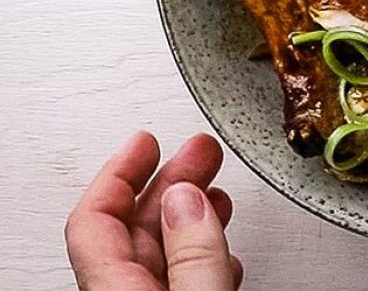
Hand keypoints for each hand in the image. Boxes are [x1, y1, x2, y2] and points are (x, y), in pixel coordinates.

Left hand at [65, 132, 241, 289]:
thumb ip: (193, 250)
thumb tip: (186, 198)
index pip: (94, 219)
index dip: (119, 172)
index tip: (145, 142)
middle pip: (132, 229)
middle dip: (169, 181)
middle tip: (199, 151)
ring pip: (160, 253)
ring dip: (190, 214)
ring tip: (216, 190)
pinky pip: (180, 280)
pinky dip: (201, 253)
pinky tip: (221, 247)